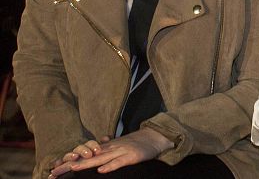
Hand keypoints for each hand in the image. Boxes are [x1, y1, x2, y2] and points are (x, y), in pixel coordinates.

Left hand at [49, 128, 171, 176]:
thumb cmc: (136, 143)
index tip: (54, 168)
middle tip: (54, 171)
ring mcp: (120, 151)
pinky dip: (111, 165)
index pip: (84, 154)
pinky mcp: (131, 156)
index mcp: (106, 148)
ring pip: (100, 158)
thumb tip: (97, 143)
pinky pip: (119, 162)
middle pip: (87, 157)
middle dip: (70, 164)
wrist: (155, 137)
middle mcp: (110, 149)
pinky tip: (101, 170)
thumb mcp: (119, 144)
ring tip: (72, 168)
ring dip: (86, 163)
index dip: (69, 160)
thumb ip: (107, 146)